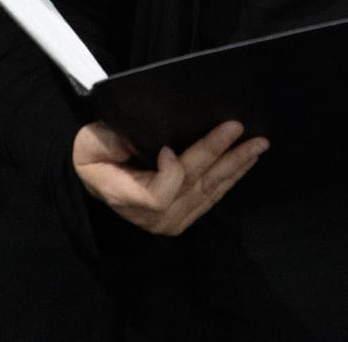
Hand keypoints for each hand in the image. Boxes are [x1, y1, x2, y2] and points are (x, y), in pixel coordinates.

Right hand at [72, 119, 267, 235]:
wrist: (97, 178)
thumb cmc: (94, 156)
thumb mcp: (89, 145)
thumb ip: (108, 143)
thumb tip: (138, 145)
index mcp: (127, 197)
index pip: (160, 194)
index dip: (171, 172)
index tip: (169, 148)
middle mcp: (154, 216)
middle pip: (195, 186)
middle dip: (220, 155)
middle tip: (240, 129)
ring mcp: (172, 219)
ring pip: (210, 191)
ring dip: (236, 165)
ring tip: (258, 144)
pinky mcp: (185, 216)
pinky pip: (212, 197)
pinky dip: (231, 176)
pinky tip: (247, 160)